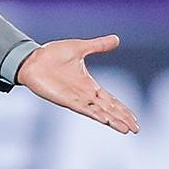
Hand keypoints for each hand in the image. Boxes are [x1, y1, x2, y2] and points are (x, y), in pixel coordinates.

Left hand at [16, 36, 139, 133]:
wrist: (32, 59)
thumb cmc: (52, 54)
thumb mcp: (80, 48)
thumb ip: (99, 46)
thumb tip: (117, 39)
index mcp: (89, 85)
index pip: (110, 100)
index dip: (122, 108)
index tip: (133, 118)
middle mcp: (85, 95)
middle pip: (108, 109)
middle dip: (122, 118)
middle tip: (136, 128)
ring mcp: (76, 99)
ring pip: (100, 113)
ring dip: (113, 121)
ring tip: (126, 129)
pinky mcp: (67, 100)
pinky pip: (86, 109)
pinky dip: (97, 115)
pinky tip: (107, 121)